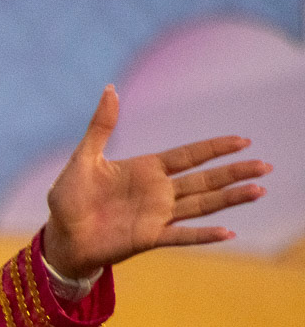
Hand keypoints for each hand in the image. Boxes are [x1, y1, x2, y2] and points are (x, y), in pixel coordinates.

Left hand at [43, 85, 271, 278]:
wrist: (60, 237)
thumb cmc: (68, 200)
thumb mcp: (83, 159)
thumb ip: (101, 127)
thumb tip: (110, 88)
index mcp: (145, 170)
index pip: (188, 156)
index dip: (214, 148)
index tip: (242, 140)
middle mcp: (157, 192)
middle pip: (204, 180)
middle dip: (234, 172)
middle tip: (266, 166)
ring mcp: (156, 216)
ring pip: (201, 206)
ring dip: (229, 199)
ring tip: (258, 191)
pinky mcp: (148, 238)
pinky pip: (181, 236)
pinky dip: (203, 235)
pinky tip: (228, 233)